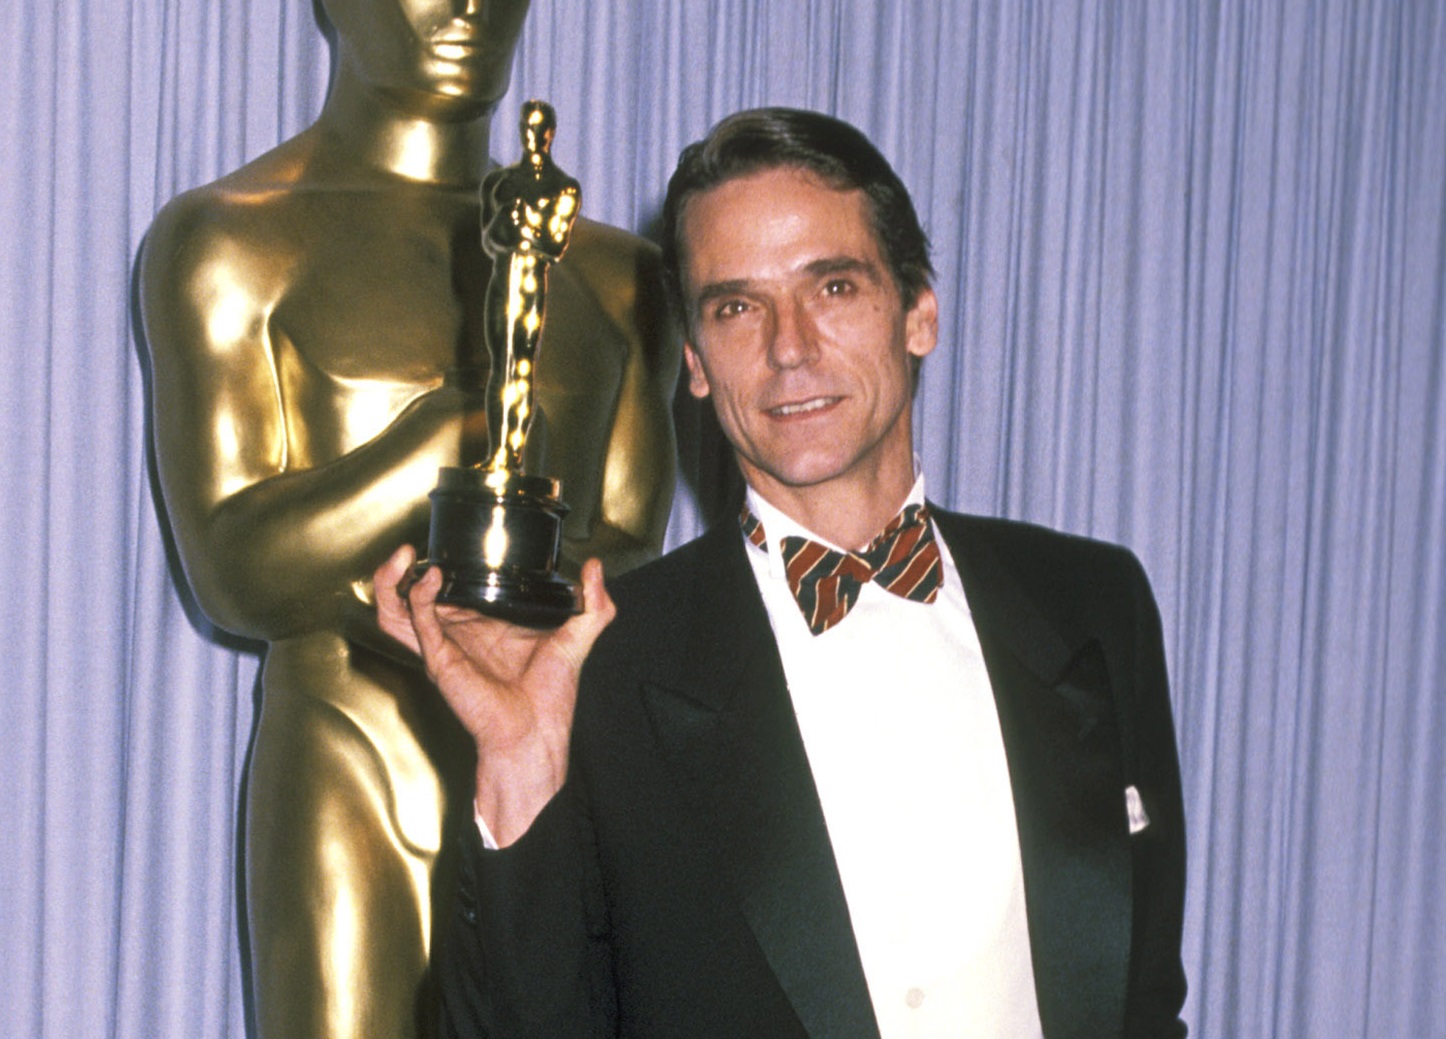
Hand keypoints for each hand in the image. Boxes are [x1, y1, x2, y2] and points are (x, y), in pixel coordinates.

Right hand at [374, 545, 615, 845]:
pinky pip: (418, 624)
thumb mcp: (576, 638)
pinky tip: (431, 579)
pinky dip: (419, 598)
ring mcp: (444, 646)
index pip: (450, 588)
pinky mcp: (441, 660)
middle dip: (399, 570)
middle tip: (408, 548)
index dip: (444, 564)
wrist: (536, 733)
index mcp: (480, 624)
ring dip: (391, 582)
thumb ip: (592, 604)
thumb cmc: (549, 697)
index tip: (452, 540)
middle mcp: (456, 633)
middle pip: (409, 597)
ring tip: (403, 556)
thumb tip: (597, 568)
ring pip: (396, 611)